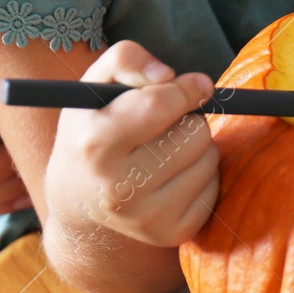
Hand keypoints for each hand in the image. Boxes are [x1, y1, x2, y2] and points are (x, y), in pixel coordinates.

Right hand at [45, 41, 218, 247]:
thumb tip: (168, 75)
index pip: (161, 105)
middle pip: (195, 132)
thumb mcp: (93, 86)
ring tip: (163, 149)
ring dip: (195, 145)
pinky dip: (200, 173)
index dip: (186, 90)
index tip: (196, 85)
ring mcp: (147, 217)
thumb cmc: (92, 128)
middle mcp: (119, 188)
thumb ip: (126, 59)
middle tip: (164, 126)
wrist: (79, 198)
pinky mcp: (172, 233)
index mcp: (94, 145)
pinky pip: (214, 185)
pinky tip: (171, 175)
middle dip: (187, 119)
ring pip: (209, 157)